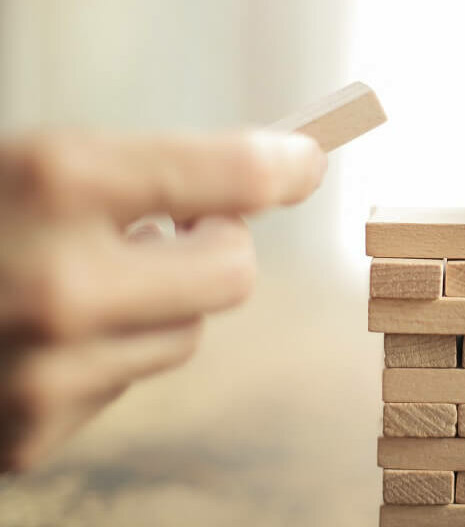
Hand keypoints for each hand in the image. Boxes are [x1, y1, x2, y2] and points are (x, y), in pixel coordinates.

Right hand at [0, 131, 324, 470]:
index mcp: (53, 178)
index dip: (283, 163)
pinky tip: (44, 337)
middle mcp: (58, 282)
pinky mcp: (30, 434)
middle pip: (233, 273)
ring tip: (82, 283)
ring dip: (158, 306)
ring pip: (187, 336)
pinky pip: (126, 382)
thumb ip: (135, 174)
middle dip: (216, 246)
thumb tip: (253, 182)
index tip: (305, 159)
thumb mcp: (29, 166)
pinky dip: (107, 357)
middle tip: (184, 227)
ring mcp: (44, 370)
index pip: (232, 173)